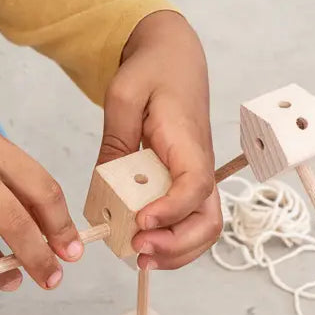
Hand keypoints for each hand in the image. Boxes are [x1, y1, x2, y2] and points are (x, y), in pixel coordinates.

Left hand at [100, 10, 221, 268]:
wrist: (172, 56)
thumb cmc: (151, 71)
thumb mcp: (123, 95)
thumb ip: (116, 140)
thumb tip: (106, 185)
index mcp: (187, 141)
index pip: (194, 185)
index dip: (171, 210)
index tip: (141, 221)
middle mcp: (199, 164)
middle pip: (208, 219)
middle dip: (177, 245)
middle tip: (138, 250)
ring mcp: (195, 175)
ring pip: (203, 226)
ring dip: (177, 251)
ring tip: (141, 258)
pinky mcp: (184, 180)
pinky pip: (188, 219)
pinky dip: (172, 240)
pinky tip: (144, 246)